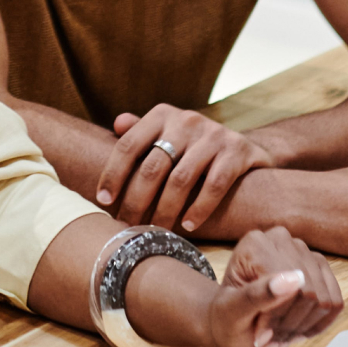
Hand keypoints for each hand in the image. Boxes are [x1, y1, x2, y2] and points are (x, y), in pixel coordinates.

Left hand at [100, 105, 275, 232]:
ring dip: (166, 210)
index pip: (129, 144)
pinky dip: (199, 208)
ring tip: (157, 231)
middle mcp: (187, 120)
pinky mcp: (237, 150)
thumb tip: (117, 123)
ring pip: (182, 179)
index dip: (113, 173)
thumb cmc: (193, 146)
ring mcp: (213, 135)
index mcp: (163, 115)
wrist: (243, 146)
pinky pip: (214, 185)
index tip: (103, 201)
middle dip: (137, 200)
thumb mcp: (167, 132)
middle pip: (153, 166)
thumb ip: (142, 131)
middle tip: (129, 225)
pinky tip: (189, 225)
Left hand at [202, 227, 341, 346]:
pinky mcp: (319, 269)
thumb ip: (259, 294)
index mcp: (255, 243)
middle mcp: (282, 239)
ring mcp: (304, 252)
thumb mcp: (232, 310)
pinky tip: (296, 330)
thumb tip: (295, 279)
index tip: (260, 337)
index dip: (278, 318)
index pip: (287, 285)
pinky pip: (335, 302)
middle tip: (268, 341)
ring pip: (324, 301)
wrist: (229, 320)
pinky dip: (318, 325)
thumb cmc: (226, 315)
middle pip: (309, 293)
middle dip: (290, 326)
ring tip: (279, 337)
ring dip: (303, 328)